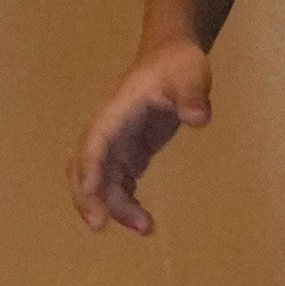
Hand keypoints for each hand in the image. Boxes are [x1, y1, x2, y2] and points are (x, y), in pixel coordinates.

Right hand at [71, 41, 212, 235]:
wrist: (172, 57)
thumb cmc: (178, 64)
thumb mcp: (191, 75)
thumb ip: (193, 96)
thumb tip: (199, 118)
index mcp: (116, 111)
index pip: (95, 142)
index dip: (89, 168)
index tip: (90, 193)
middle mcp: (108, 129)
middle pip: (85, 166)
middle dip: (89, 196)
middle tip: (101, 226)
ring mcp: (116, 142)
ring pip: (103, 179)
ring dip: (114, 205)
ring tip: (144, 228)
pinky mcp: (129, 151)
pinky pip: (118, 181)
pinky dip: (124, 201)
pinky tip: (141, 220)